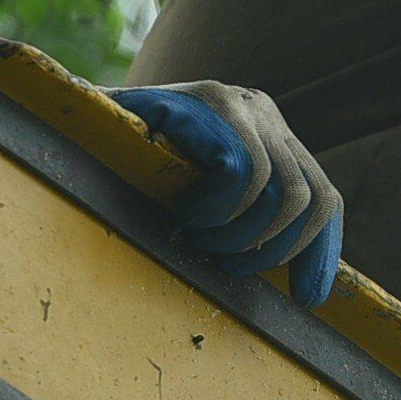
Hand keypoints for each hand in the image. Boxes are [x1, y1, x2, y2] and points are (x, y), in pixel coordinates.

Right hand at [108, 82, 345, 306]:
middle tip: (224, 262)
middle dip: (270, 248)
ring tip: (199, 236)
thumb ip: (251, 224)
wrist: (76, 129)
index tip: (308, 298)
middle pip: (309, 198)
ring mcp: (239, 103)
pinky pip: (243, 170)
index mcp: (271, 137)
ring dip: (239, 232)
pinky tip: (188, 211)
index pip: (323, 196)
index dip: (319, 251)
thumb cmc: (135, 179)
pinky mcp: (209, 100)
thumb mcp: (206, 202)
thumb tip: (312, 293)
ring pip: (281, 190)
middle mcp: (263, 113)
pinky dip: (220, 207)